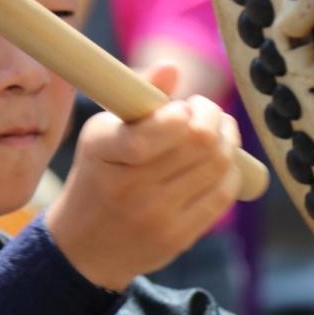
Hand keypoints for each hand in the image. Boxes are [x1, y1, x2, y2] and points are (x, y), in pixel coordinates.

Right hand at [45, 63, 240, 290]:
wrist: (83, 246)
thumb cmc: (98, 175)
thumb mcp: (102, 132)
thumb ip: (137, 97)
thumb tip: (172, 68)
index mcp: (104, 152)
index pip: (156, 130)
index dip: (183, 113)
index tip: (181, 107)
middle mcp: (129, 188)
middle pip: (201, 141)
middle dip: (212, 116)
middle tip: (203, 112)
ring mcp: (155, 217)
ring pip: (218, 165)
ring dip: (226, 139)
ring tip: (212, 132)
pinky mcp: (177, 238)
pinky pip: (223, 194)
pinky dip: (230, 170)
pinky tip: (217, 161)